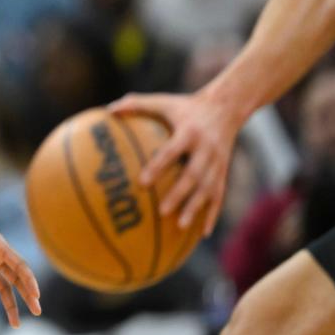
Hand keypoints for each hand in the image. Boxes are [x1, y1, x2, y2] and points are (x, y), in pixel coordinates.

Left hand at [109, 91, 241, 235]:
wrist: (227, 107)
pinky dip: (212, 214)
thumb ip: (136, 104)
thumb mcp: (163, 101)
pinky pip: (220, 196)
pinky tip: (203, 233)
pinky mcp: (225, 172)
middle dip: (179, 194)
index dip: (158, 167)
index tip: (142, 182)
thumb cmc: (185, 106)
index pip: (172, 152)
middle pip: (194, 175)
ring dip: (195, 208)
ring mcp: (218, 163)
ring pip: (209, 189)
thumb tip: (108, 110)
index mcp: (189, 132)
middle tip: (161, 212)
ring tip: (180, 226)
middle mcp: (207, 149)